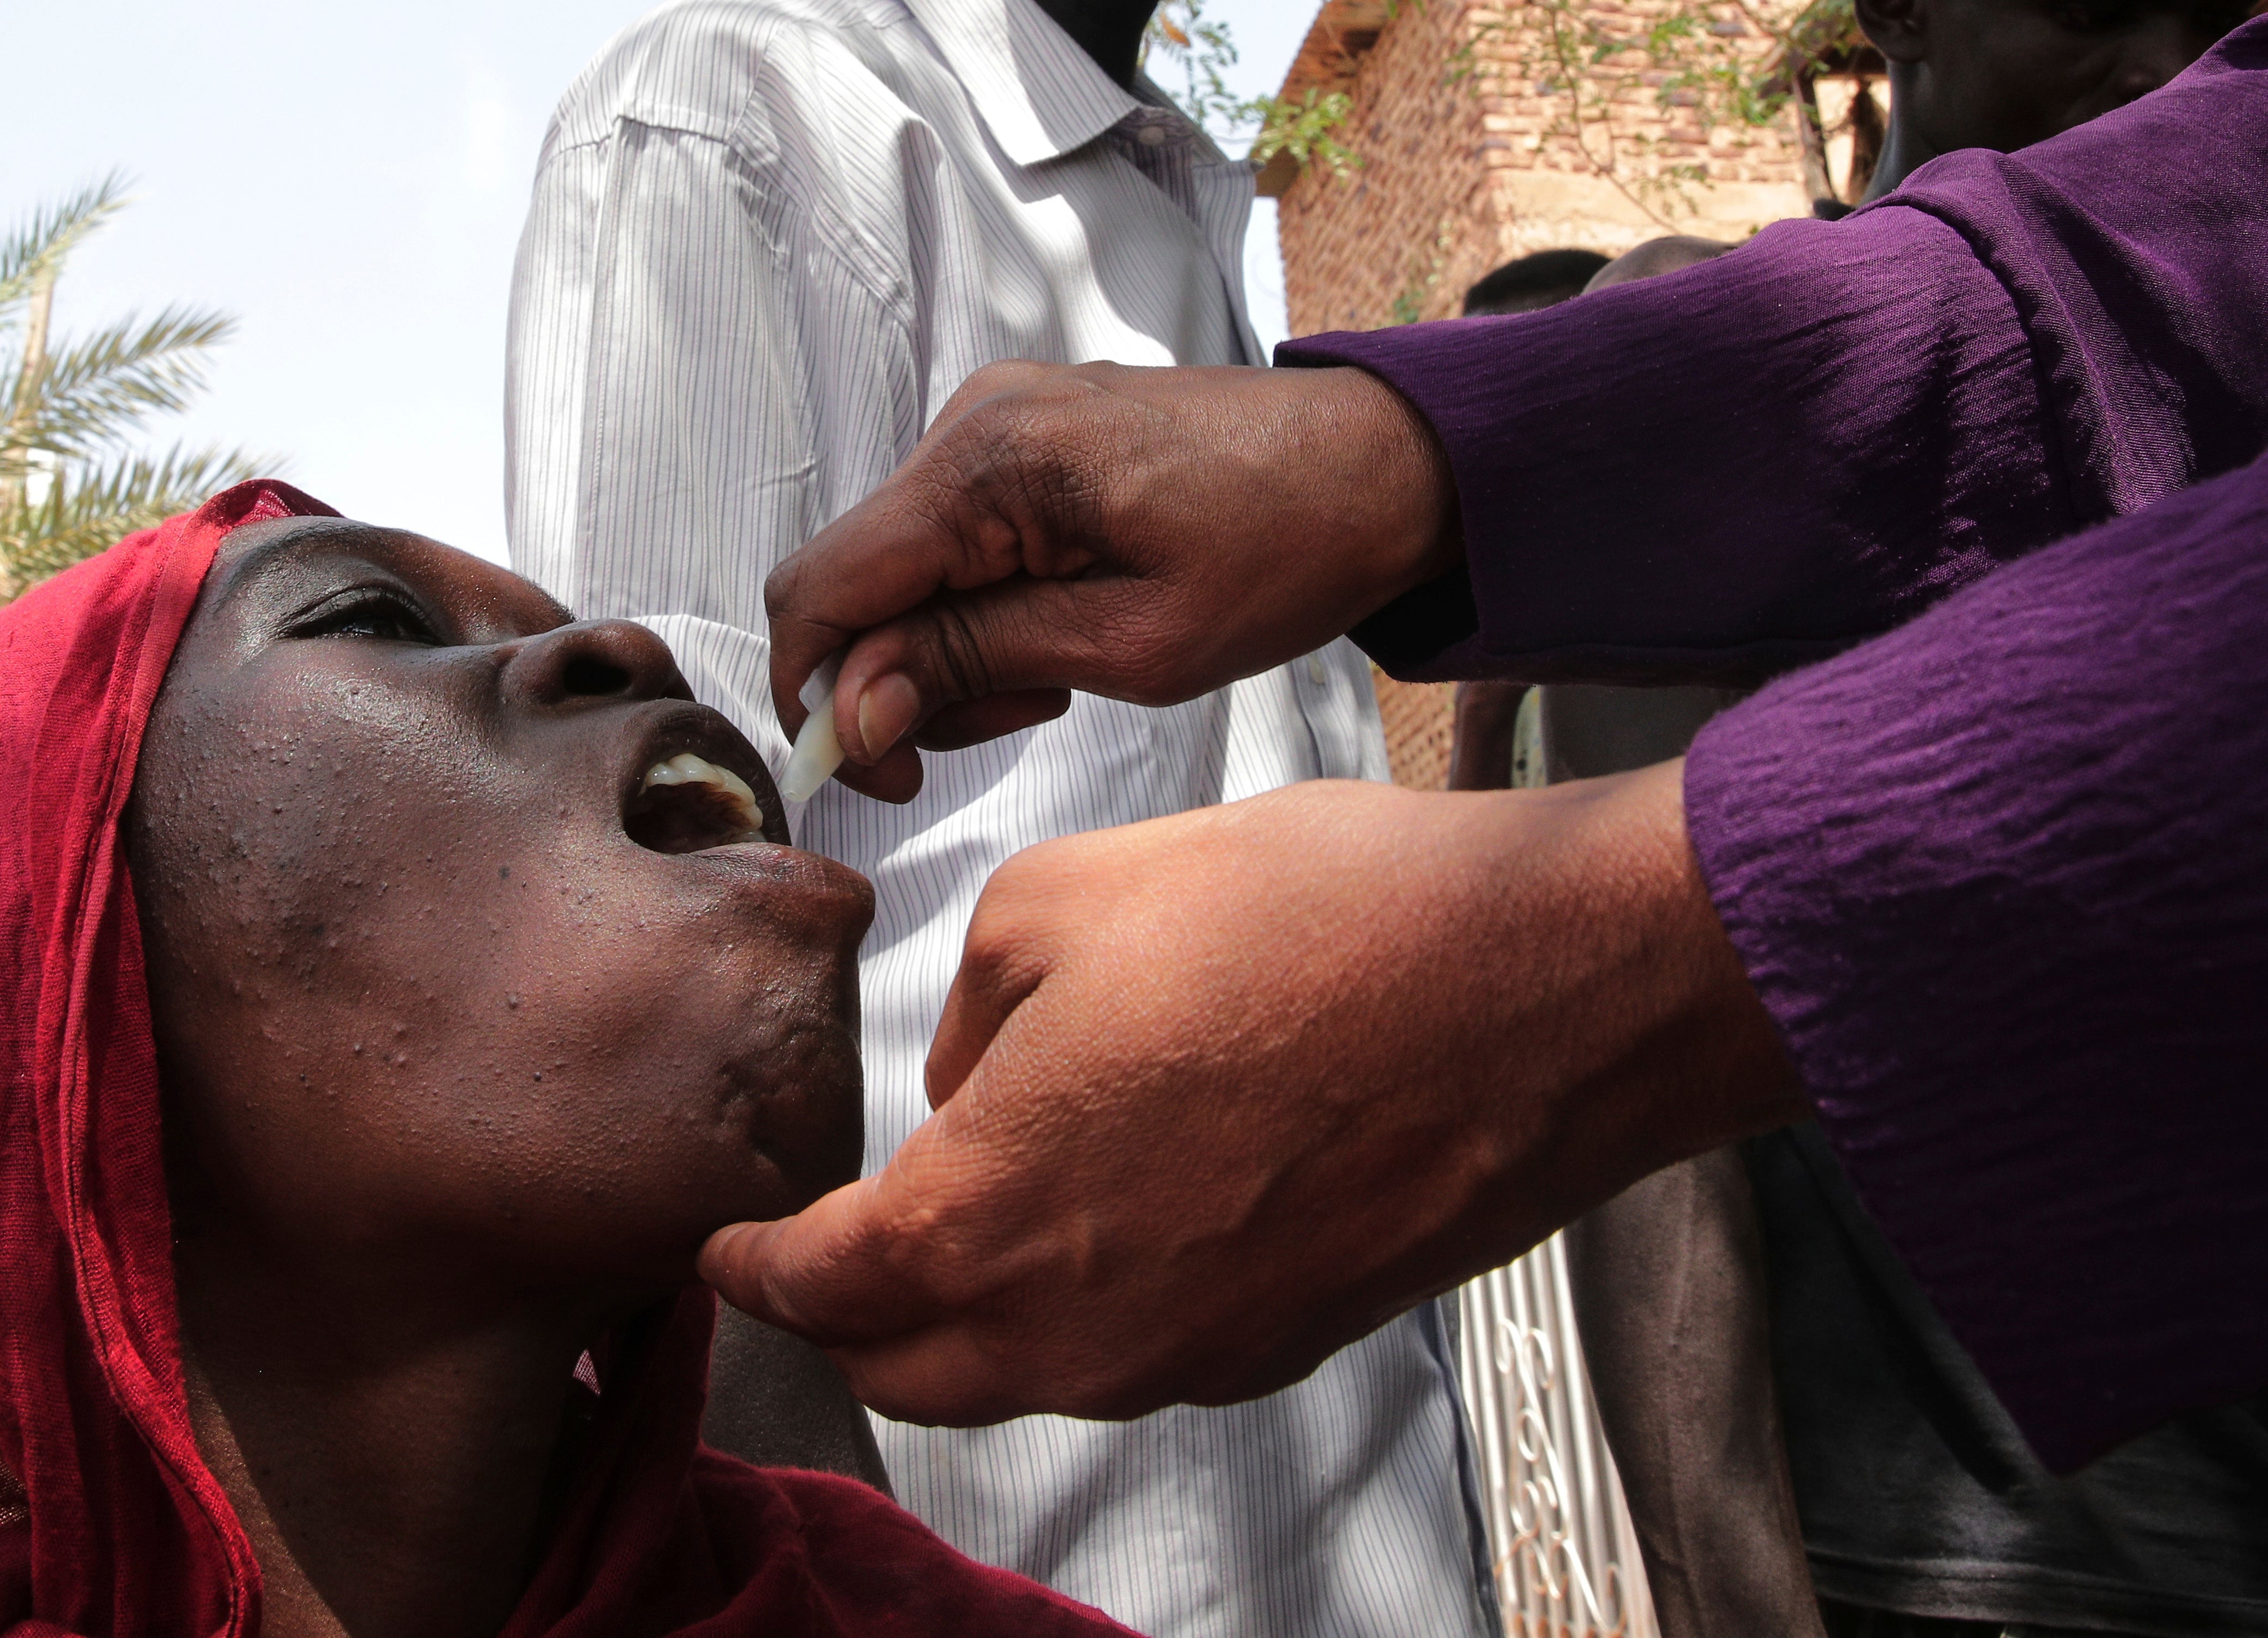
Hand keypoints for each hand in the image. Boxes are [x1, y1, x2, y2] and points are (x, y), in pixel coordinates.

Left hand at [698, 765, 1810, 1422]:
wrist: (1542, 989)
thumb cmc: (1318, 922)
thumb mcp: (1066, 894)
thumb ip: (973, 1006)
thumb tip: (973, 1076)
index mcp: (992, 1214)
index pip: (820, 1287)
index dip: (754, 1265)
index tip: (726, 1244)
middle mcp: (1081, 1324)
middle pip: (906, 1368)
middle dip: (841, 1318)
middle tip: (814, 1255)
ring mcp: (1190, 1352)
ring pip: (1020, 1373)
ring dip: (962, 1318)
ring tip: (951, 1227)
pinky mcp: (1282, 1339)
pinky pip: (1134, 1351)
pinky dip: (1080, 1308)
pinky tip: (1100, 1214)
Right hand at [763, 359, 1460, 800]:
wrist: (1383, 464)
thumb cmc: (1286, 551)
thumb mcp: (1135, 642)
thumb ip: (979, 664)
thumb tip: (853, 712)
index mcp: (990, 459)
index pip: (824, 585)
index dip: (821, 694)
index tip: (885, 776)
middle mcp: (970, 419)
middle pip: (854, 582)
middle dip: (905, 678)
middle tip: (1029, 713)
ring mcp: (993, 419)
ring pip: (901, 569)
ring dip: (955, 647)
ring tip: (1067, 671)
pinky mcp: (1020, 435)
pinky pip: (951, 539)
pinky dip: (985, 604)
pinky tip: (1069, 621)